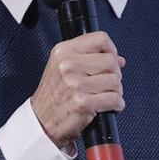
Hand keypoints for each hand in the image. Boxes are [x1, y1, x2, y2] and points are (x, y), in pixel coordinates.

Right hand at [30, 30, 126, 147]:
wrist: (41, 121)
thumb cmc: (53, 95)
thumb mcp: (61, 66)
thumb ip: (88, 58)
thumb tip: (118, 59)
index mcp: (63, 51)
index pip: (100, 39)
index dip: (111, 50)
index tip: (111, 59)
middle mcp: (68, 65)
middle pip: (110, 61)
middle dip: (115, 73)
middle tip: (108, 82)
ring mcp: (75, 84)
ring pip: (115, 81)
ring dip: (116, 90)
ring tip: (107, 94)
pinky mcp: (83, 102)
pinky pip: (113, 98)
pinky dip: (117, 103)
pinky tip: (110, 105)